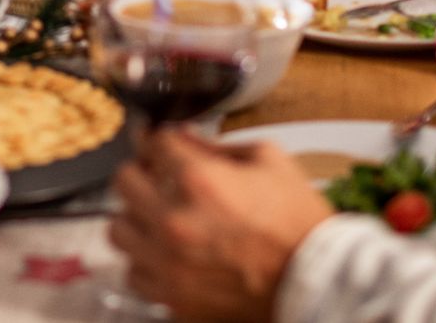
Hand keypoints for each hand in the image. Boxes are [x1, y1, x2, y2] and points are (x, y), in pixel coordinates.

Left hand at [109, 130, 332, 320]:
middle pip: (124, 180)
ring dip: (136, 218)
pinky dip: (146, 261)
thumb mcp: (268, 161)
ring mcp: (168, 263)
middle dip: (143, 172)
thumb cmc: (298, 222)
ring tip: (158, 218)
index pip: (153, 143)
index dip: (159, 139)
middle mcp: (173, 220)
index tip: (161, 144)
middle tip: (158, 177)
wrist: (318, 284)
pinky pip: (134, 272)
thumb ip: (219, 146)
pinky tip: (166, 254)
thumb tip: (183, 139)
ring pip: (118, 228)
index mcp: (198, 180)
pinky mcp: (171, 297)